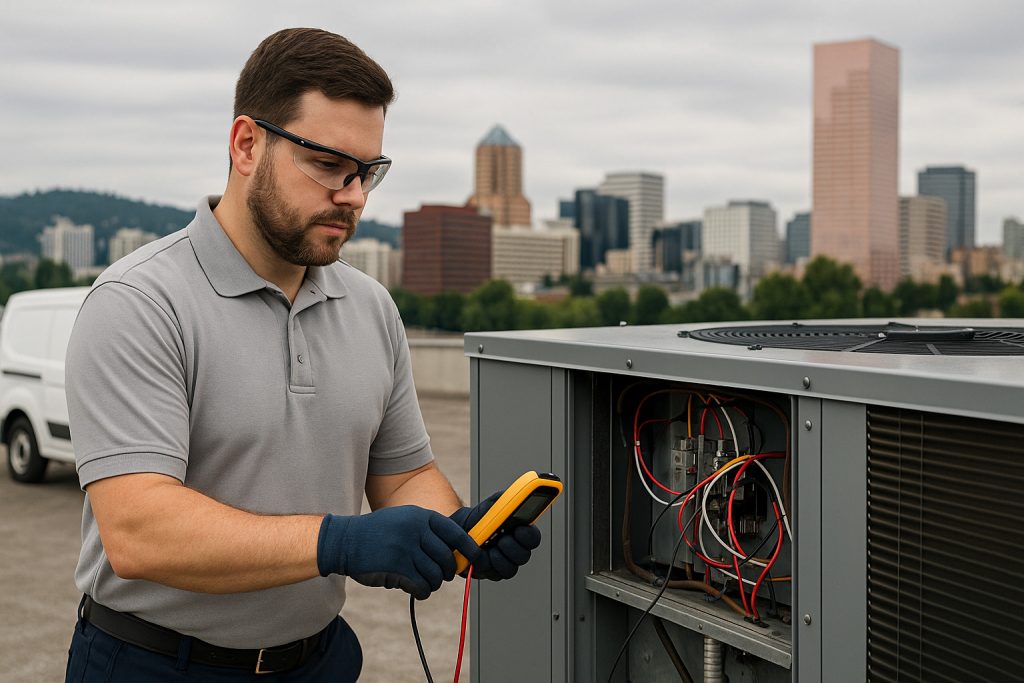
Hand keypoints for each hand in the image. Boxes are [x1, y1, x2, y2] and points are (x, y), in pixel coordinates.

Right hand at [317, 506, 480, 599]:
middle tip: (443, 576)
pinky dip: (423, 592)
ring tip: (426, 584)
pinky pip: (422, 585)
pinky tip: (418, 591)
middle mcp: (416, 529)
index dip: (470, 548)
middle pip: (447, 557)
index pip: (455, 533)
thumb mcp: (403, 519)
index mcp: (421, 516)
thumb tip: (456, 551)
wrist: (344, 540)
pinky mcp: (397, 565)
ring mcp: (407, 547)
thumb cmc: (377, 533)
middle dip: (448, 571)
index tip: (476, 559)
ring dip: (434, 584)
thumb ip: (427, 530)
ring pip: (436, 574)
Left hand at [449, 491, 542, 580]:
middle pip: (524, 556)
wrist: (456, 531)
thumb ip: (505, 499)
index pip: (533, 538)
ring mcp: (504, 563)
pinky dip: (486, 563)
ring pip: (510, 569)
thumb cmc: (476, 519)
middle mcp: (514, 550)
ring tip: (488, 547)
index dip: (528, 535)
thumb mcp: (491, 505)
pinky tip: (480, 554)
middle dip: (512, 547)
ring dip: (498, 557)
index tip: (518, 528)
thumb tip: (517, 495)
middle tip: (501, 539)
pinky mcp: (491, 573)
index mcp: (519, 533)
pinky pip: (494, 574)